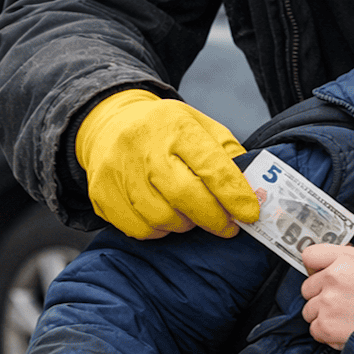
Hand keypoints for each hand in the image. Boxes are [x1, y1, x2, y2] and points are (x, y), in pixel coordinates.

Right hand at [77, 89, 257, 238]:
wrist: (110, 123)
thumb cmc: (165, 130)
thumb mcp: (200, 126)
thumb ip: (227, 154)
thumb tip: (252, 191)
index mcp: (175, 125)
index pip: (211, 165)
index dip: (234, 194)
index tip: (250, 214)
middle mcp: (144, 146)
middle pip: (185, 196)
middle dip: (214, 218)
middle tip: (228, 226)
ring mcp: (118, 170)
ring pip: (162, 218)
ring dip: (185, 224)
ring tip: (190, 213)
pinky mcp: (102, 193)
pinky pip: (139, 229)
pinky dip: (159, 230)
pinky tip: (164, 215)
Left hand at [301, 244, 353, 350]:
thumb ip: (350, 259)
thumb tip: (334, 257)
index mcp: (345, 259)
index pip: (310, 255)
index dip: (313, 267)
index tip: (317, 274)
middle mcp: (332, 277)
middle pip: (307, 287)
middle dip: (319, 296)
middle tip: (340, 302)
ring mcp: (327, 302)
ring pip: (309, 310)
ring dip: (323, 316)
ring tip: (345, 318)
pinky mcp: (325, 325)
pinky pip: (315, 329)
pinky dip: (327, 333)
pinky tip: (344, 330)